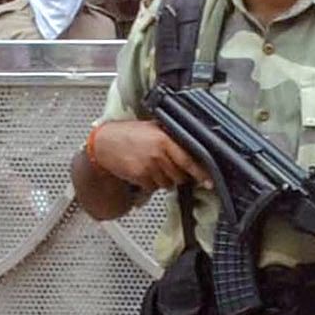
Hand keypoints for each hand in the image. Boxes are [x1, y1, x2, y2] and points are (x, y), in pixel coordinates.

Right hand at [82, 116, 199, 190]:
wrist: (105, 143)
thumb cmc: (129, 134)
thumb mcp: (153, 127)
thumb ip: (171, 135)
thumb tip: (191, 144)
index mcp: (164, 139)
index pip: (188, 160)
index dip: (201, 173)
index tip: (208, 181)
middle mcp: (158, 154)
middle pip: (180, 176)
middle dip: (179, 174)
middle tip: (170, 166)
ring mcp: (148, 167)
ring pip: (167, 184)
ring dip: (165, 179)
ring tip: (154, 166)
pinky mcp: (139, 178)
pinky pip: (153, 187)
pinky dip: (151, 183)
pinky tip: (145, 171)